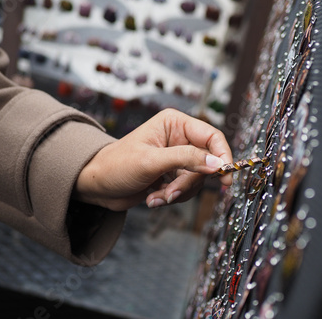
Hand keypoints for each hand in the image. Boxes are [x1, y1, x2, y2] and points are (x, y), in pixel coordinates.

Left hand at [74, 109, 232, 210]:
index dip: (222, 156)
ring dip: (179, 192)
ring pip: (198, 179)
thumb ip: (186, 160)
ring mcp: (177, 158)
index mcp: (175, 124)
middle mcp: (180, 138)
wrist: (96, 186)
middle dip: (189, 182)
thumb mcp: (151, 161)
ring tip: (156, 196)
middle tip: (171, 194)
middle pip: (207, 162)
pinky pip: (187, 189)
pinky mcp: (173, 175)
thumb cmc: (117, 165)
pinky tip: (152, 198)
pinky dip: (172, 197)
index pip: (212, 136)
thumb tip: (217, 164)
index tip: (225, 177)